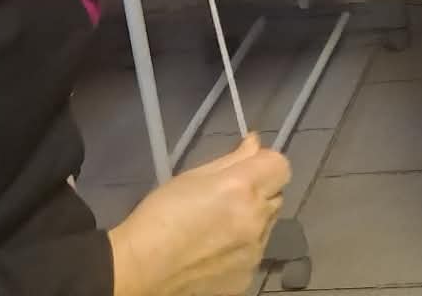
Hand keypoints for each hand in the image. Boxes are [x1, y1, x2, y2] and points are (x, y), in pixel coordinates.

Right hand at [109, 133, 290, 295]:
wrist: (140, 270)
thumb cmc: (160, 215)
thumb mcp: (193, 177)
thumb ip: (232, 159)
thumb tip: (254, 143)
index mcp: (242, 189)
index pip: (281, 165)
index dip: (265, 163)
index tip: (246, 169)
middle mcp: (256, 220)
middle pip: (276, 196)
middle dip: (258, 193)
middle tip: (226, 199)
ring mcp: (254, 253)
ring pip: (266, 226)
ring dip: (252, 221)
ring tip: (216, 228)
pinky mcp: (247, 278)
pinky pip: (254, 253)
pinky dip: (242, 248)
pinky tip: (214, 251)